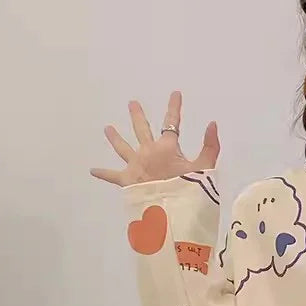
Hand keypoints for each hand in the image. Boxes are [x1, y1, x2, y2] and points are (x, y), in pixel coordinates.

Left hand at [91, 91, 219, 186]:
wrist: (170, 211)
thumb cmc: (189, 190)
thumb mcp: (205, 168)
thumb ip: (210, 146)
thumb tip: (212, 124)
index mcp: (167, 148)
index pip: (172, 122)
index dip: (174, 107)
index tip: (175, 93)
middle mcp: (148, 152)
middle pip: (141, 129)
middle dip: (138, 115)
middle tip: (132, 103)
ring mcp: (135, 165)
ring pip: (123, 148)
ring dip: (115, 137)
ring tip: (107, 128)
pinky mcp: (127, 180)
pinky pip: (113, 176)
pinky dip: (103, 173)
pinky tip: (93, 170)